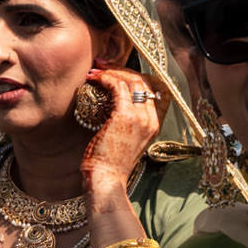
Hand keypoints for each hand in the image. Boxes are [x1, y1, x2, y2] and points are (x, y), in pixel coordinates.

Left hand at [78, 68, 163, 204]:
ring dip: (112, 72)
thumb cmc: (109, 165)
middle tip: (103, 66)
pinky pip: (118, 86)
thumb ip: (125, 124)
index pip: (152, 91)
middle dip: (122, 70)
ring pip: (132, 80)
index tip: (116, 74)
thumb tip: (112, 108)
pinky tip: (93, 79)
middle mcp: (151, 119)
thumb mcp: (124, 141)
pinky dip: (105, 78)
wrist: (107, 181)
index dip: (134, 78)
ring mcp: (140, 117)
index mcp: (154, 125)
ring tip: (95, 71)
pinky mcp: (125, 116)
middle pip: (143, 81)